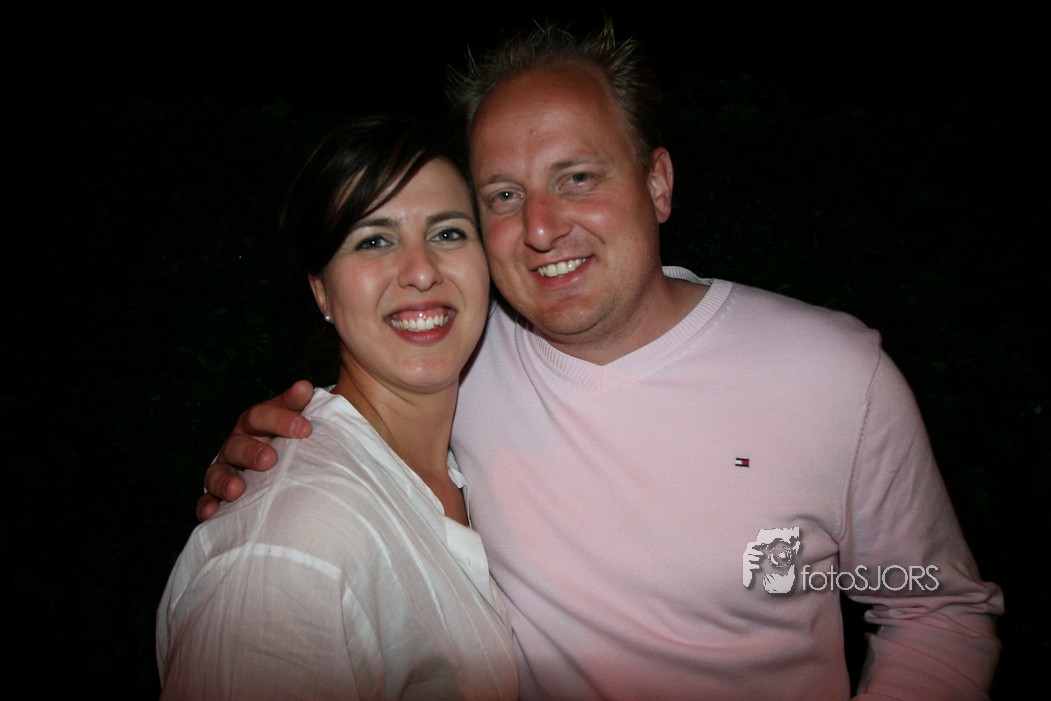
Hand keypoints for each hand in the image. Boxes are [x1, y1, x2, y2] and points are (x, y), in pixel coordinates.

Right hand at [196, 380, 315, 521]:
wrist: (285, 465)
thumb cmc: (294, 439)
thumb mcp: (297, 419)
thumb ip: (301, 403)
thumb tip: (304, 387)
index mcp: (256, 422)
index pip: (262, 415)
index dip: (281, 420)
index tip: (305, 429)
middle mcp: (238, 442)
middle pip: (239, 444)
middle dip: (253, 452)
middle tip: (270, 460)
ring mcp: (226, 468)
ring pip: (218, 472)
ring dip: (225, 480)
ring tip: (236, 490)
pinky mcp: (217, 494)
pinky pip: (207, 500)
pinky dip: (207, 506)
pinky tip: (211, 513)